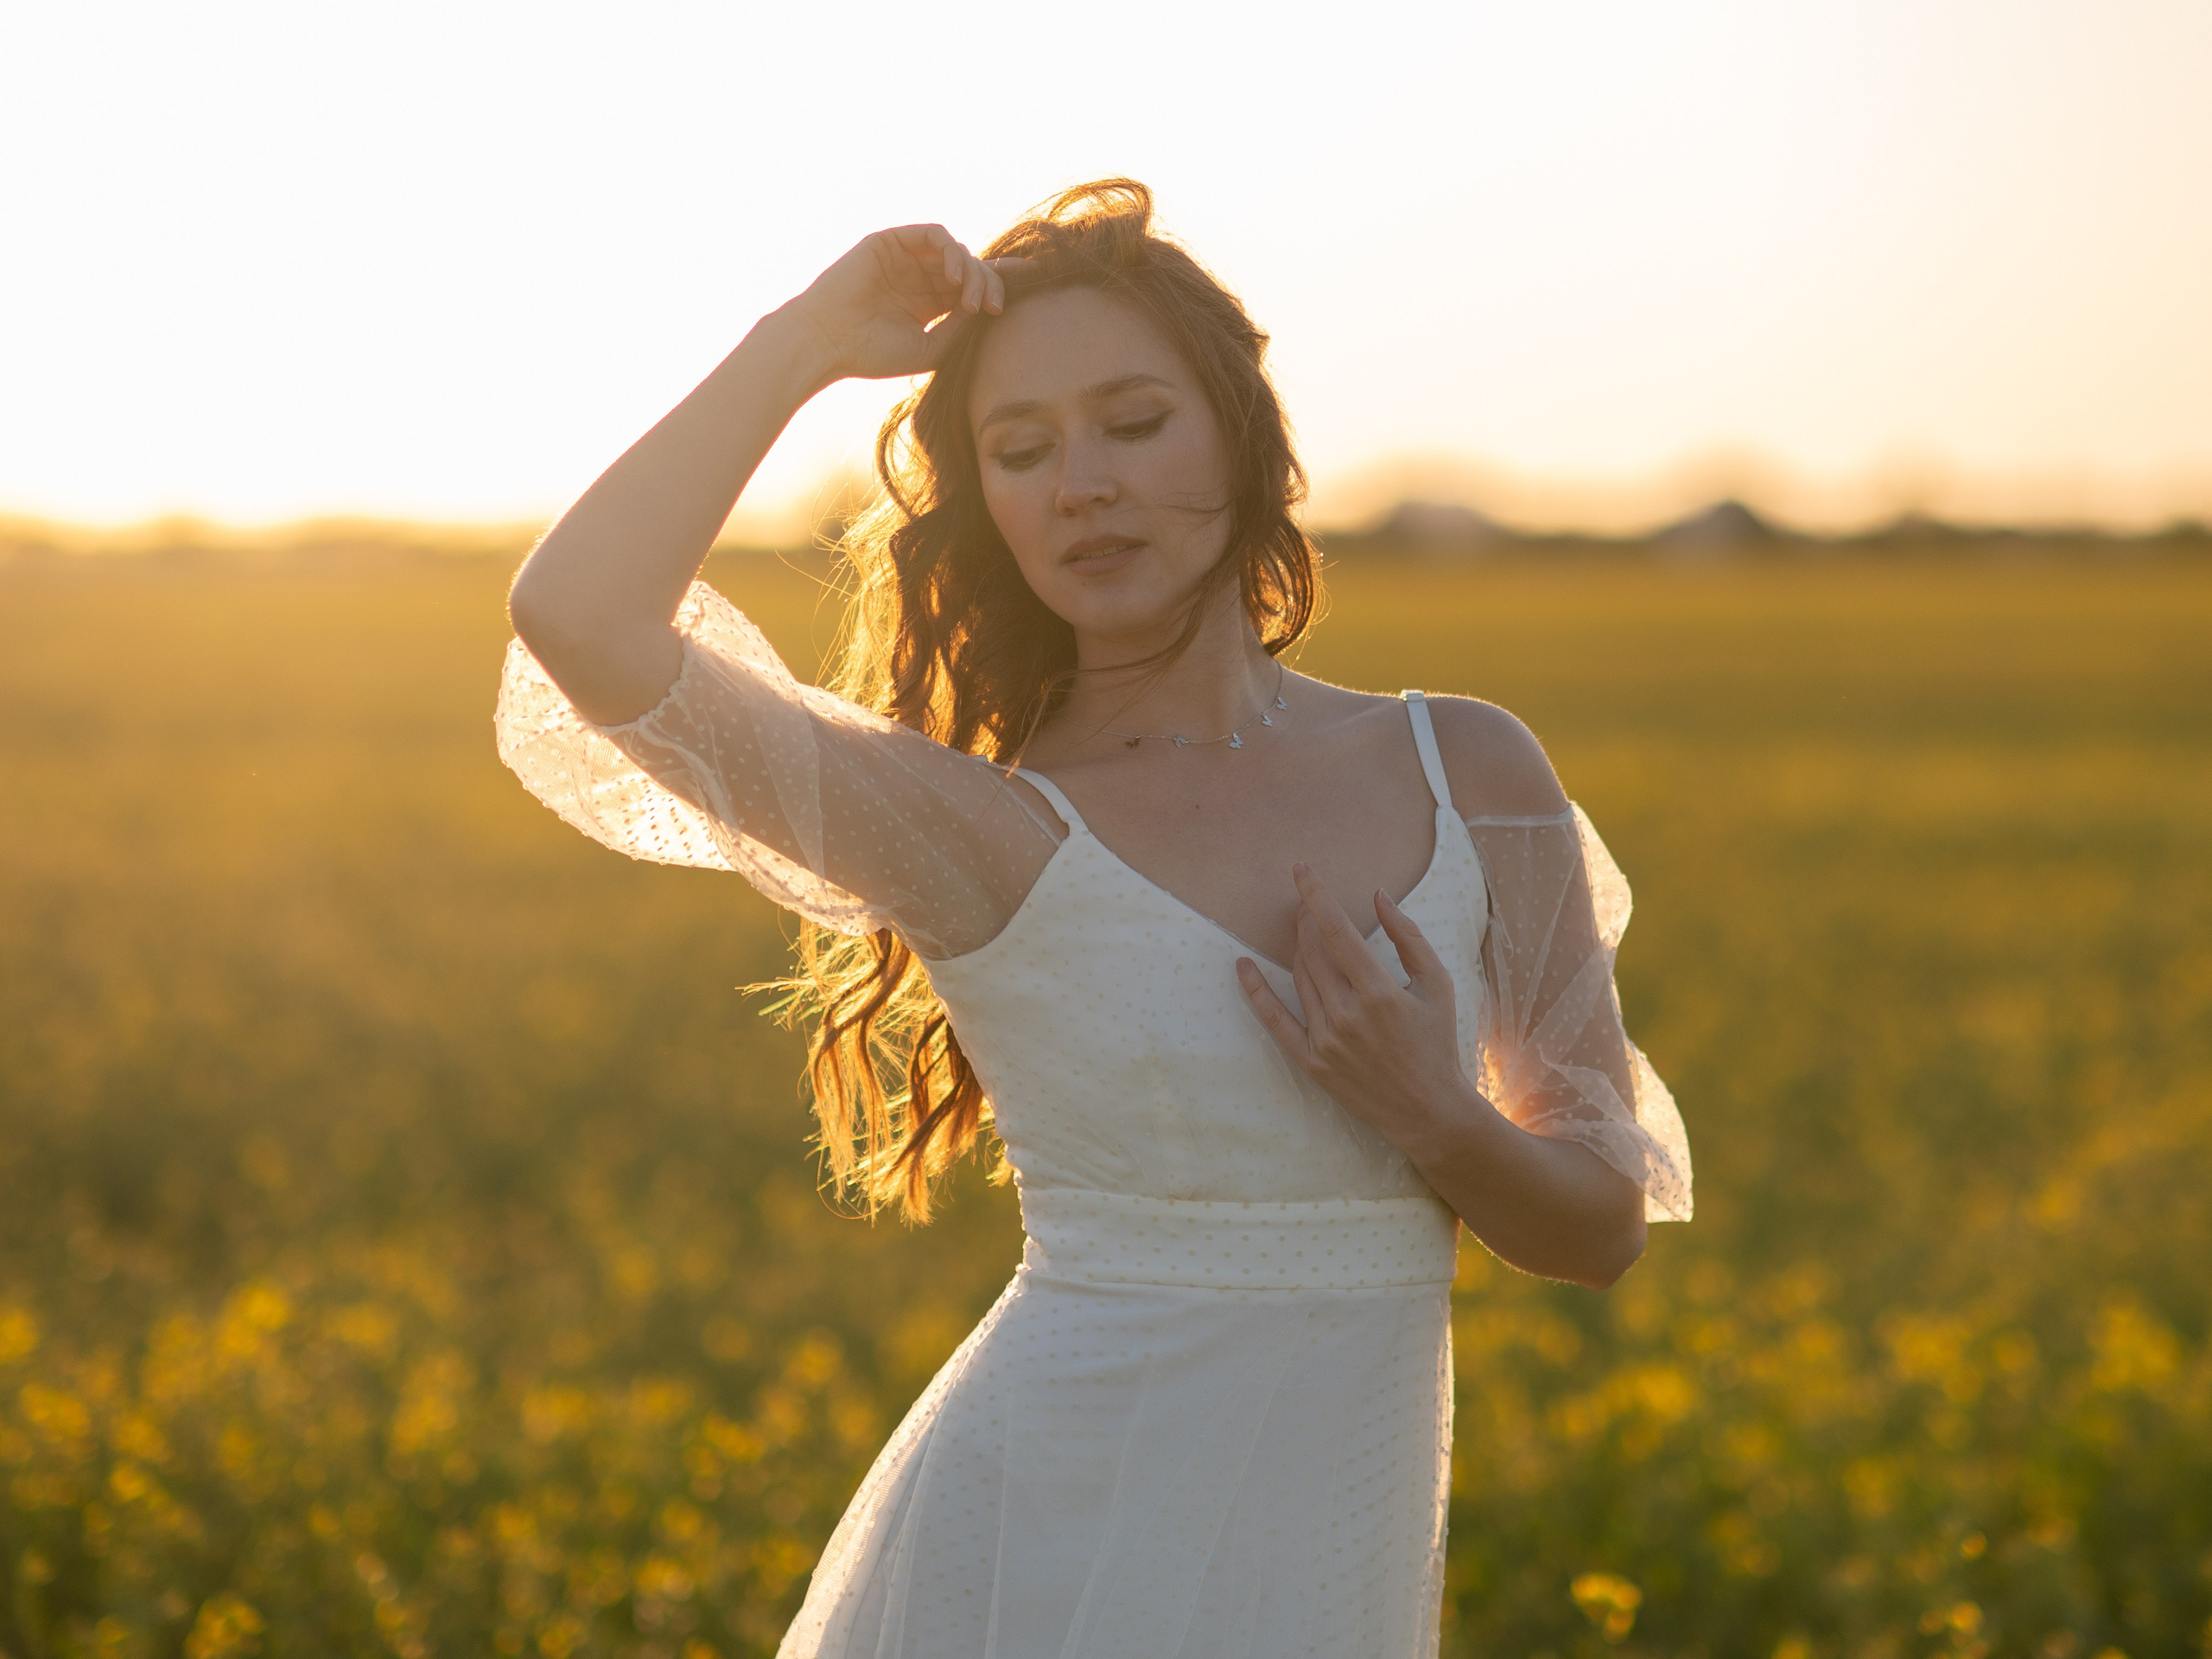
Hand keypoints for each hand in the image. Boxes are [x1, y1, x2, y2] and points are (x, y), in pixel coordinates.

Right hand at [778, 224, 1029, 383]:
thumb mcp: (930, 349)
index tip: (1034, 280)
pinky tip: (955, 278)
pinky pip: (933, 234)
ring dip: (973, 271)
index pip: (975, 286)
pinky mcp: (890, 241)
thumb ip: (961, 329)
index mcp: (930, 304)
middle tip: (993, 307)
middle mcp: (921, 277)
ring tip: (970, 298)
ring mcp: (906, 257)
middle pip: (973, 267)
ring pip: (957, 251)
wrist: (827, 342)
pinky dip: (952, 251)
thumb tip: (991, 308)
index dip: (1004, 280)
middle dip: (991, 283)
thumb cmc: (873, 354)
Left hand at [1235, 865, 1488, 1165]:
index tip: (1300, 869)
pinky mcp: (1311, 1061)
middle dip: (1307, 920)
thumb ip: (1408, 937)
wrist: (1428, 1110)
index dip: (1315, 895)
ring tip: (1309, 936)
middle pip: (1312, 950)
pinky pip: (1274, 1021)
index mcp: (1378, 991)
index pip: (1334, 930)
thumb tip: (1378, 897)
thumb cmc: (1436, 1041)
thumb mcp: (1437, 984)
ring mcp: (1325, 1040)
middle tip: (1310, 906)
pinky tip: (1242, 966)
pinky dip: (1256, 991)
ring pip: (1299, 978)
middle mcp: (1346, 1014)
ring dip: (1300, 949)